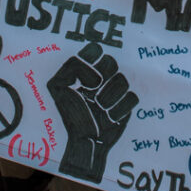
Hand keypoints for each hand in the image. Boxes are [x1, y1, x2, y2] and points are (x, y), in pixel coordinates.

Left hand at [47, 42, 138, 182]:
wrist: (84, 141)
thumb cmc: (70, 115)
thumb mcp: (58, 89)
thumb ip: (68, 71)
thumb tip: (94, 74)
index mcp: (85, 70)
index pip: (94, 49)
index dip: (91, 58)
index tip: (84, 76)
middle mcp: (102, 77)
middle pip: (111, 61)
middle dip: (102, 77)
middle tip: (92, 92)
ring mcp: (115, 90)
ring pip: (122, 80)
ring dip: (109, 95)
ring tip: (99, 108)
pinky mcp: (126, 104)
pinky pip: (132, 97)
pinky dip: (120, 108)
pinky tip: (109, 119)